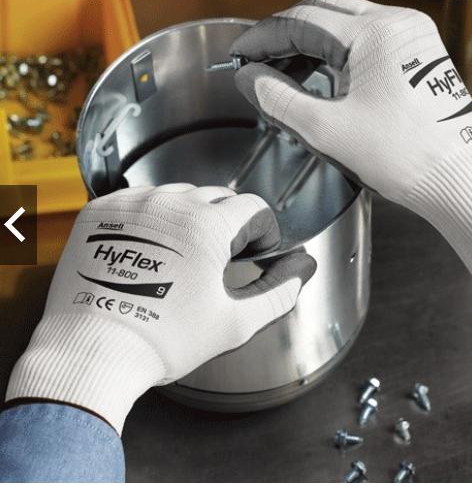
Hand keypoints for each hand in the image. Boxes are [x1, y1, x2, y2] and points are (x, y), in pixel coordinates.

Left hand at [6, 184, 315, 432]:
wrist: (94, 352)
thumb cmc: (164, 340)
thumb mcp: (235, 321)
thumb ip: (280, 290)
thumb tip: (303, 266)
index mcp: (206, 226)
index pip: (253, 207)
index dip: (262, 232)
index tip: (252, 253)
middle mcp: (169, 203)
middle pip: (217, 197)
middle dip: (228, 224)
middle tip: (216, 261)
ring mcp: (132, 203)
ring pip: (179, 194)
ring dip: (190, 217)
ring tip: (181, 257)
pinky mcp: (101, 211)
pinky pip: (140, 200)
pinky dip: (152, 217)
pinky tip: (148, 249)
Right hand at [231, 0, 471, 276]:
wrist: (453, 178)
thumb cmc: (404, 156)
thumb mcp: (326, 129)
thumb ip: (279, 98)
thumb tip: (249, 79)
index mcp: (375, 34)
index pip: (301, 21)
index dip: (263, 37)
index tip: (240, 53)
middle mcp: (396, 25)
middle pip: (322, 13)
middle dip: (283, 35)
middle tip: (256, 59)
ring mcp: (409, 38)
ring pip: (343, 26)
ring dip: (307, 45)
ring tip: (280, 74)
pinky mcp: (414, 56)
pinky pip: (363, 43)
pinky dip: (333, 56)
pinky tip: (315, 77)